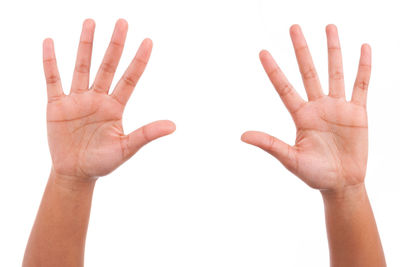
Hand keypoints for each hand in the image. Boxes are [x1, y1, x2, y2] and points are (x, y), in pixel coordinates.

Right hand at [44, 19, 174, 180]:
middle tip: (122, 22)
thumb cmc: (102, 163)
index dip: (139, 61)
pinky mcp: (57, 105)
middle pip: (108, 66)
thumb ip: (146, 134)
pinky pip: (53, 79)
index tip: (148, 41)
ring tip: (90, 22)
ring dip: (86, 46)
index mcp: (115, 107)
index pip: (130, 79)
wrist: (75, 173)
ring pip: (82, 67)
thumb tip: (174, 125)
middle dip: (115, 45)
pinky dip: (50, 62)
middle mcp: (98, 99)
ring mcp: (77, 100)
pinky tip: (49, 42)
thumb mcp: (126, 148)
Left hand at [242, 25, 370, 191]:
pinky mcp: (357, 112)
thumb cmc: (314, 175)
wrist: (342, 183)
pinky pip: (361, 85)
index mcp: (300, 116)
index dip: (273, 70)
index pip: (284, 87)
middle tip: (293, 27)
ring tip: (328, 27)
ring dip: (332, 50)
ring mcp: (338, 107)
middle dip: (301, 50)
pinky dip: (363, 67)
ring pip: (334, 72)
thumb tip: (242, 136)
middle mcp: (317, 107)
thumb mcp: (290, 159)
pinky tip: (364, 48)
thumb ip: (270, 144)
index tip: (262, 52)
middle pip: (308, 72)